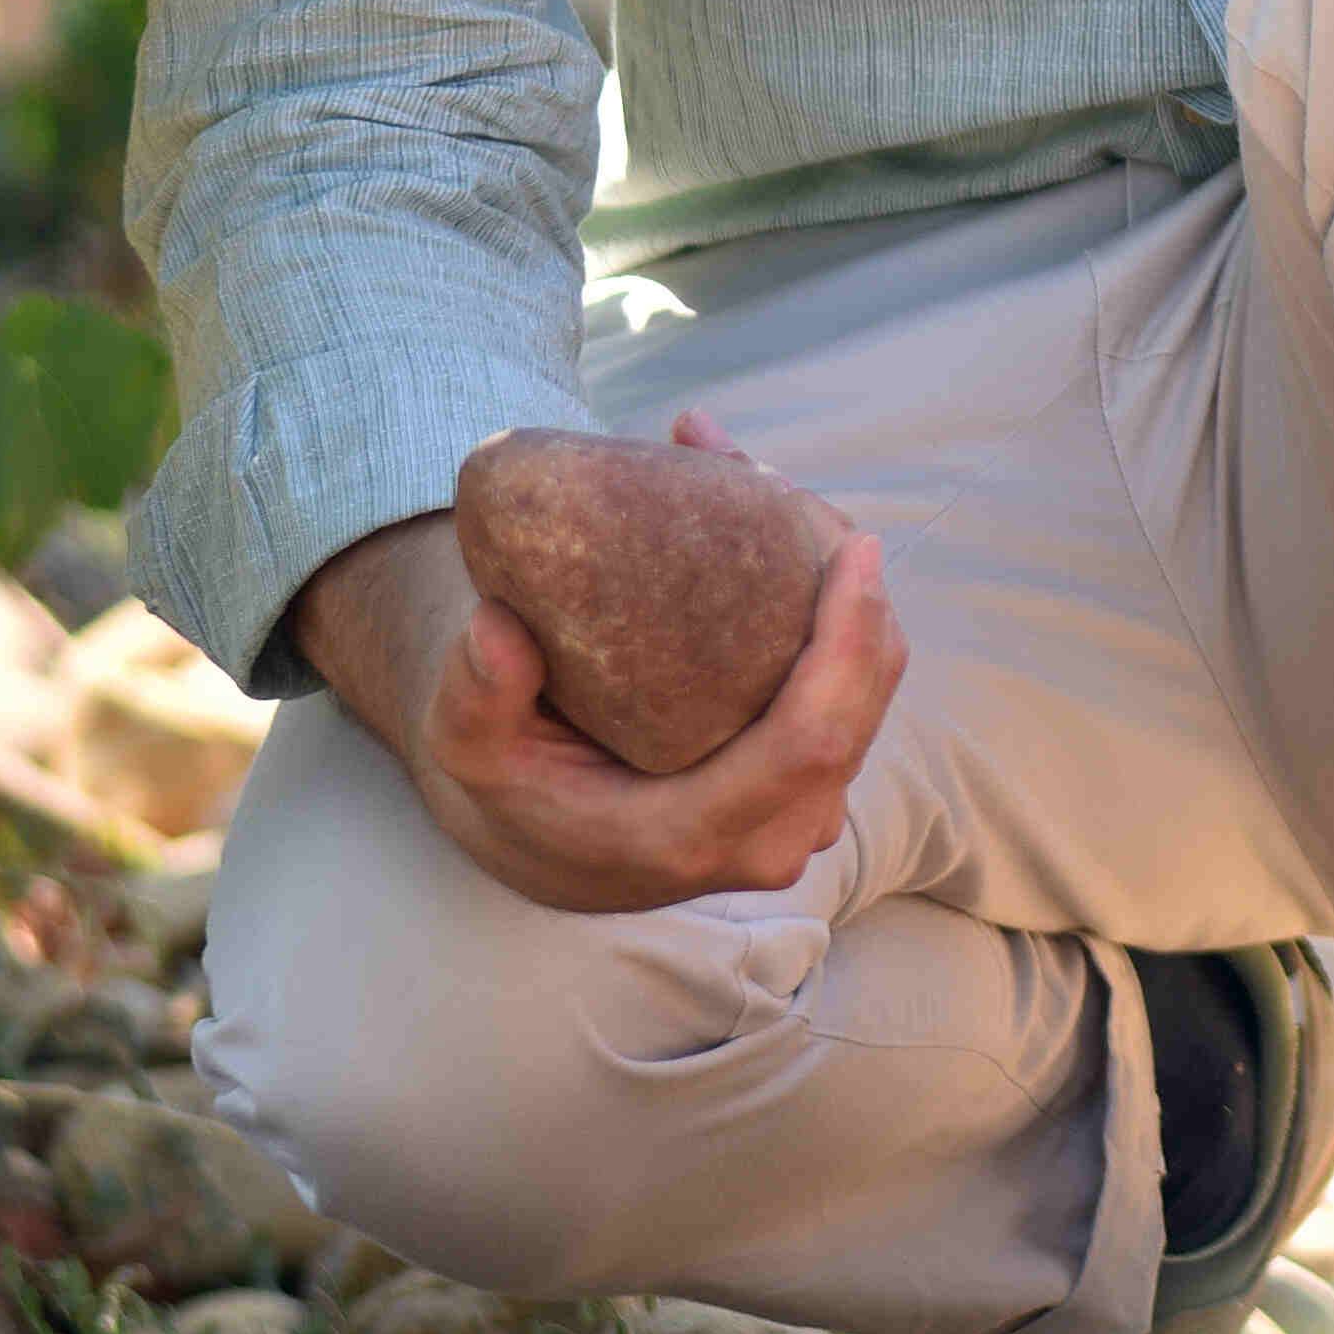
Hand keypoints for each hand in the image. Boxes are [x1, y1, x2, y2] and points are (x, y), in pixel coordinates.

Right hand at [297, 484, 902, 914]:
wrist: (544, 843)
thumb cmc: (510, 788)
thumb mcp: (468, 748)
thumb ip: (477, 695)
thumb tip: (498, 627)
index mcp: (695, 835)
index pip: (809, 742)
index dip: (848, 645)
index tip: (856, 547)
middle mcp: (767, 836)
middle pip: (858, 703)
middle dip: (854, 592)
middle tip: (795, 489)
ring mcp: (797, 813)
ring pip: (865, 692)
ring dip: (845, 593)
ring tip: (774, 490)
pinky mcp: (807, 781)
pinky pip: (847, 691)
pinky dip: (834, 616)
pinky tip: (781, 529)